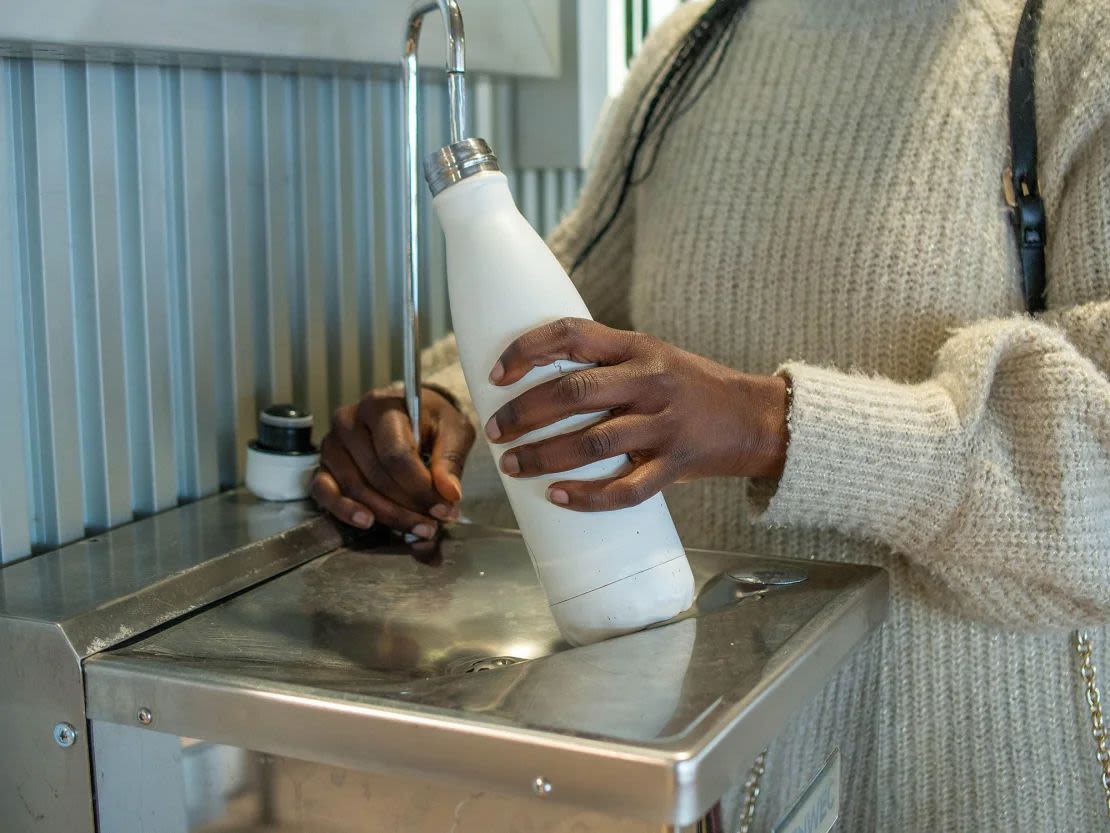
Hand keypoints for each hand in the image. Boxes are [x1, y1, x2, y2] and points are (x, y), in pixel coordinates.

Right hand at [311, 386, 475, 536]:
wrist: (409, 413)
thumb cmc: (431, 420)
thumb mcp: (453, 430)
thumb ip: (451, 460)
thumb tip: (449, 493)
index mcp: (381, 406)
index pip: (396, 454)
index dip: (420, 487)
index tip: (443, 507)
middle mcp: (349, 421)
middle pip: (376, 475)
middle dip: (408, 506)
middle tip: (434, 522)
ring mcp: (332, 444)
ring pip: (355, 488)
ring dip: (387, 515)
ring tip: (417, 527)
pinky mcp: (323, 465)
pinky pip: (324, 492)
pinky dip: (345, 510)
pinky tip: (367, 521)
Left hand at [486, 318, 788, 511]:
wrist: (754, 418)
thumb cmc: (692, 386)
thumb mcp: (653, 356)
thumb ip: (607, 362)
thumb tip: (539, 378)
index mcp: (637, 347)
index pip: (571, 335)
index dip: (526, 350)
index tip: (497, 375)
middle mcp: (649, 381)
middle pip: (572, 393)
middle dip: (523, 413)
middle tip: (495, 430)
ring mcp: (663, 425)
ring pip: (590, 443)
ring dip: (542, 456)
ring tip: (512, 465)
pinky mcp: (675, 464)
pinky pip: (624, 488)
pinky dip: (586, 497)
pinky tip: (557, 496)